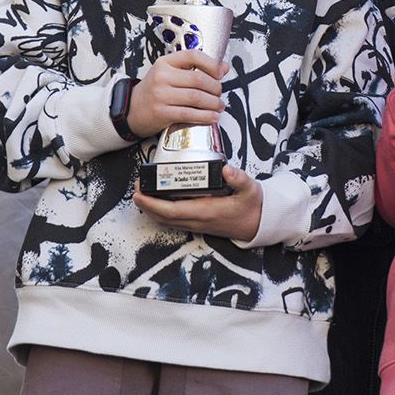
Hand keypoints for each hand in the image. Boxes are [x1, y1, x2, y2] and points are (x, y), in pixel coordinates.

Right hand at [128, 49, 226, 138]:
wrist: (131, 109)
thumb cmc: (154, 91)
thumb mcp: (171, 74)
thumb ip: (196, 69)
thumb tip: (224, 67)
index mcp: (165, 62)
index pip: (192, 56)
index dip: (211, 64)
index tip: (220, 73)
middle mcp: (162, 77)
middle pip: (197, 79)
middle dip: (215, 88)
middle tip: (219, 93)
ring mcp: (160, 95)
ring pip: (195, 97)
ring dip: (212, 103)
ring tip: (219, 106)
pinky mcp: (161, 113)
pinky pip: (189, 114)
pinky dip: (204, 116)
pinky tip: (212, 117)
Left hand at [132, 164, 263, 241]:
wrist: (259, 224)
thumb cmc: (253, 206)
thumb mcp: (251, 189)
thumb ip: (239, 178)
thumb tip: (227, 169)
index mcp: (207, 211)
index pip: (173, 210)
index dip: (153, 203)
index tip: (140, 193)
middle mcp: (198, 220)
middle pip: (164, 217)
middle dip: (146, 205)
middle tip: (135, 189)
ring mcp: (197, 224)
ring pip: (167, 221)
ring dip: (151, 210)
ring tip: (141, 194)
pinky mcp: (198, 224)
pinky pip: (174, 221)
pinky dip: (161, 214)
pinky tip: (156, 204)